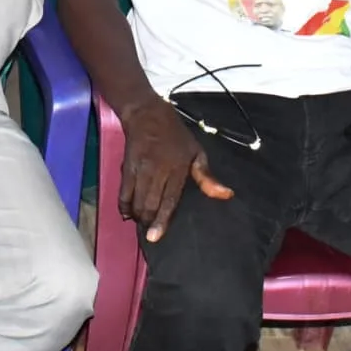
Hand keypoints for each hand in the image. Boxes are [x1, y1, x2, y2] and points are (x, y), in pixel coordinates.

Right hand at [116, 101, 232, 242]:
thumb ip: (207, 178)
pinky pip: (124, 191)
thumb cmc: (176, 135)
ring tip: (141, 220)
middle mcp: (158, 169)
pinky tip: (127, 212)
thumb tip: (226, 195)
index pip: (169, 200)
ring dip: (137, 215)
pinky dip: (123, 204)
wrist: (148, 113)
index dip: (162, 220)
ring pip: (136, 200)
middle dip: (148, 221)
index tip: (155, 236)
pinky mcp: (127, 165)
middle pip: (150, 203)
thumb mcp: (196, 152)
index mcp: (178, 168)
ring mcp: (141, 168)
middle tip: (150, 230)